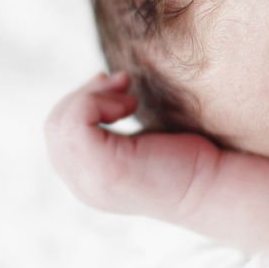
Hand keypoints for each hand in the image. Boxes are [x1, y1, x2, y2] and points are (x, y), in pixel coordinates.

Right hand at [44, 72, 219, 219]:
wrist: (214, 185)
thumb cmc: (189, 158)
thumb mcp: (141, 141)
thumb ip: (114, 128)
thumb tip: (103, 83)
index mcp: (89, 179)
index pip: (58, 134)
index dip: (81, 102)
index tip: (115, 86)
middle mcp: (84, 185)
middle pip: (54, 125)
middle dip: (84, 94)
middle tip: (121, 82)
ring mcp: (91, 181)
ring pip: (60, 122)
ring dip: (92, 96)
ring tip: (128, 97)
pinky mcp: (106, 169)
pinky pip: (74, 122)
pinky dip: (96, 102)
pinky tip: (129, 105)